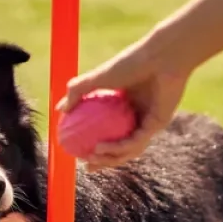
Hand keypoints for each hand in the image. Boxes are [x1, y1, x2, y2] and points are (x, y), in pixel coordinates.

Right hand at [57, 39, 188, 168]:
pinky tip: (101, 148)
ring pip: (129, 149)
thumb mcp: (98, 76)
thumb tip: (61, 110)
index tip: (77, 150)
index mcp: (125, 106)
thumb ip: (78, 90)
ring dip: (109, 158)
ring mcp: (149, 121)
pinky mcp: (158, 124)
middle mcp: (138, 115)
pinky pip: (135, 141)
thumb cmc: (132, 62)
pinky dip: (117, 147)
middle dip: (104, 161)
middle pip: (121, 146)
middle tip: (86, 165)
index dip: (94, 144)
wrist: (161, 56)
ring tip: (91, 158)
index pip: (109, 130)